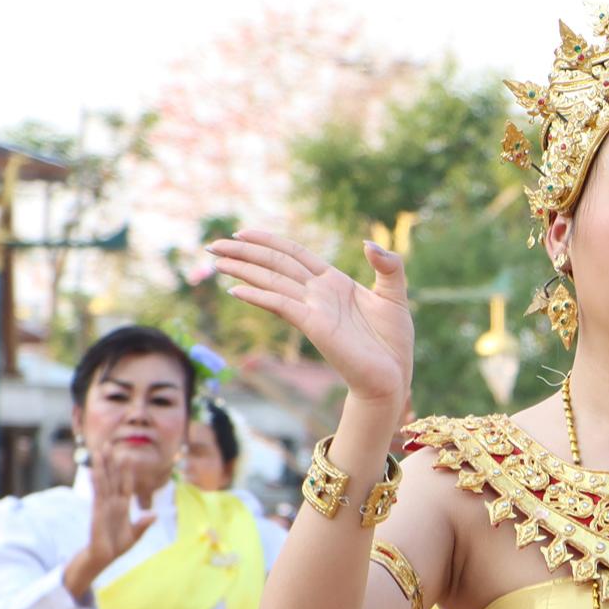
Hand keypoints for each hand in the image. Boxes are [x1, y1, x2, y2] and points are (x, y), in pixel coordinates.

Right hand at [66, 444, 158, 597]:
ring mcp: (104, 505)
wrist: (104, 558)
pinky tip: (93, 471)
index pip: (125, 485)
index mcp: (122, 506)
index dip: (127, 471)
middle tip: (108, 444)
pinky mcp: (97, 512)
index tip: (128, 457)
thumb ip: (143, 525)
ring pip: (103, 481)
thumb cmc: (117, 547)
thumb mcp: (134, 536)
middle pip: (112, 478)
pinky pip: (97, 494)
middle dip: (110, 462)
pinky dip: (96, 482)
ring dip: (101, 466)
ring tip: (99, 451)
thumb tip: (154, 515)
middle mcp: (112, 502)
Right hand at [210, 232, 412, 406]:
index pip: (293, 254)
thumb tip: (368, 243)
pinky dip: (260, 296)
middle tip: (212, 245)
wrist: (393, 376)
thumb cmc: (393, 342)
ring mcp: (313, 309)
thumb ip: (388, 266)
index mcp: (333, 282)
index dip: (268, 242)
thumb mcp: (395, 295)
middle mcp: (318, 293)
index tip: (242, 232)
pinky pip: (282, 306)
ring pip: (272, 282)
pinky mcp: (315, 327)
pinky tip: (237, 290)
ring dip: (244, 270)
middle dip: (244, 253)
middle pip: (274, 264)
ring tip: (216, 261)